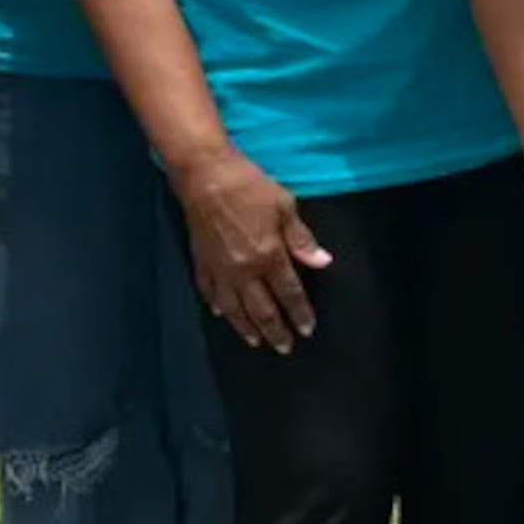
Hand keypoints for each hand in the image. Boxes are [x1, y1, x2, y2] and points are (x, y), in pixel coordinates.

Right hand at [174, 147, 329, 351]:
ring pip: (234, 309)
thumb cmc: (249, 186)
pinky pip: (209, 293)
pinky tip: (221, 314)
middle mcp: (244, 271)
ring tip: (256, 342)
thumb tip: (322, 262)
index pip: (289, 293)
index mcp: (269, 256)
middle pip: (262, 309)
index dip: (299, 313)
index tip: (307, 330)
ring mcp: (219, 270)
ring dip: (246, 328)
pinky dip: (217, 307)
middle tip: (284, 347)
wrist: (205, 176)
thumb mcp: (285, 206)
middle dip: (275, 331)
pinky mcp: (200, 262)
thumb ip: (302, 239)